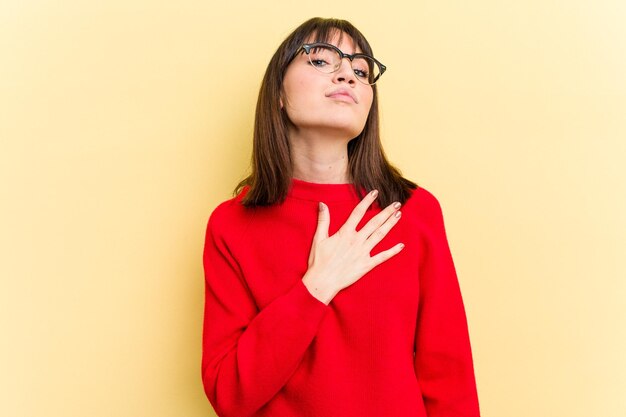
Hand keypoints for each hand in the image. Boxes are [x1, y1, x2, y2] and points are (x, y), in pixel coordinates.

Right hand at [302, 189, 403, 303]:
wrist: (322, 281)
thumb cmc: (319, 261)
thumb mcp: (318, 238)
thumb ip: (323, 220)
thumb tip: (322, 204)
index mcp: (345, 233)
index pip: (358, 213)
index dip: (367, 201)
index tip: (375, 192)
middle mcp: (356, 240)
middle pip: (374, 222)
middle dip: (386, 212)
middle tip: (397, 203)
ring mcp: (363, 252)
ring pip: (380, 236)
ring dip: (390, 225)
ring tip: (399, 215)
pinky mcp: (366, 265)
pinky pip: (382, 257)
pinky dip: (392, 251)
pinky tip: (401, 246)